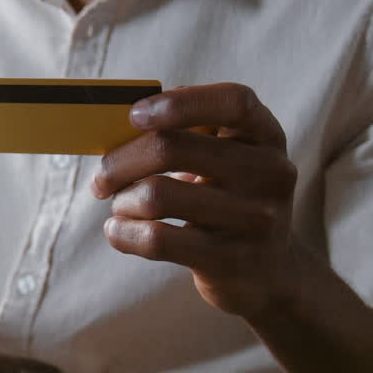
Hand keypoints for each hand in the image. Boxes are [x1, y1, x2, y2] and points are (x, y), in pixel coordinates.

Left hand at [90, 83, 301, 319]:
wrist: (269, 271)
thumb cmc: (227, 198)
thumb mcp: (226, 158)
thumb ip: (187, 133)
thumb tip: (119, 123)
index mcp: (266, 135)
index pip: (233, 101)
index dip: (179, 102)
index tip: (135, 114)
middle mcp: (269, 172)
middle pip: (171, 147)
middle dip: (120, 161)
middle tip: (102, 176)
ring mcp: (255, 219)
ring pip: (156, 195)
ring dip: (122, 200)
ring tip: (122, 206)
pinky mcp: (231, 260)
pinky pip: (157, 239)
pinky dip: (122, 233)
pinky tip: (119, 231)